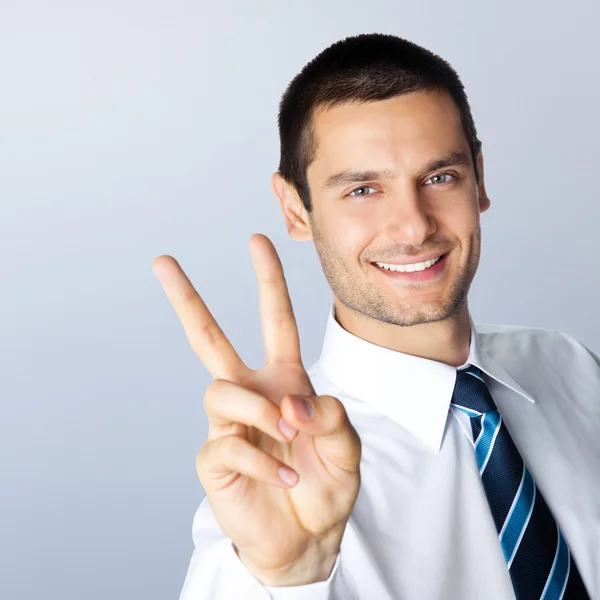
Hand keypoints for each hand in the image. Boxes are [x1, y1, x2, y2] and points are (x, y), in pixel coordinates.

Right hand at [152, 234, 360, 585]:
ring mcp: (228, 425)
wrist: (308, 537)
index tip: (257, 241)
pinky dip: (266, 463)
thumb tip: (291, 403)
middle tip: (162, 262)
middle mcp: (251, 395)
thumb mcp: (347, 446)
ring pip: (221, 391)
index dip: (269, 281)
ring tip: (288, 438)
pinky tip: (286, 480)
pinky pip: (230, 444)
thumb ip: (331, 416)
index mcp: (283, 380)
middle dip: (187, 300)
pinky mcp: (214, 457)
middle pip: (208, 339)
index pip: (275, 321)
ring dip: (260, 412)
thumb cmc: (326, 485)